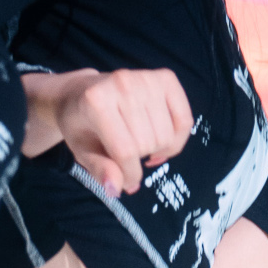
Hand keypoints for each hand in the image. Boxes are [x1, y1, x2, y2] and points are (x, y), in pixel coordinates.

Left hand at [22, 67, 194, 194]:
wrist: (83, 90)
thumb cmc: (82, 124)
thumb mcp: (82, 151)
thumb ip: (100, 169)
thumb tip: (116, 189)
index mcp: (96, 102)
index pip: (125, 151)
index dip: (129, 174)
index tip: (125, 181)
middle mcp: (123, 84)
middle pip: (148, 143)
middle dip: (139, 160)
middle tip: (127, 155)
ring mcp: (146, 78)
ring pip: (167, 136)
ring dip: (156, 149)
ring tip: (140, 145)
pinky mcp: (166, 78)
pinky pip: (184, 120)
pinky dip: (177, 139)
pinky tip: (160, 140)